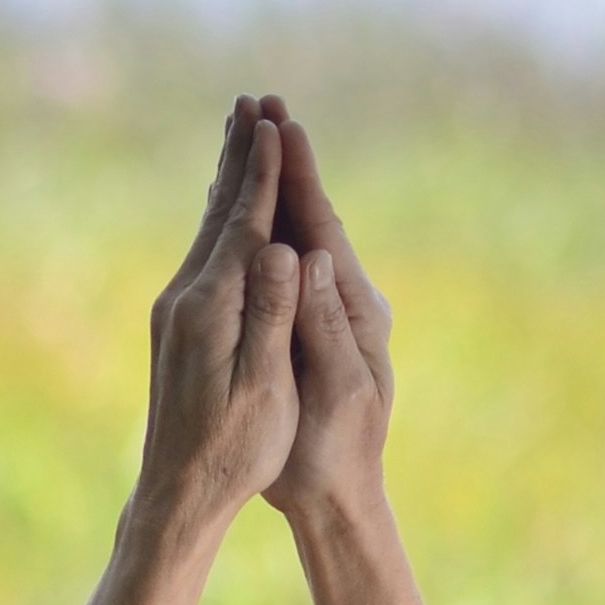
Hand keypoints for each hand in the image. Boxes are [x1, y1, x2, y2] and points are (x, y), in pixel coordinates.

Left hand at [130, 100, 301, 549]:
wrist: (177, 494)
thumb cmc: (233, 453)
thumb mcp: (264, 389)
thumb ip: (272, 315)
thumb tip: (281, 249)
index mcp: (211, 311)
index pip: (244, 226)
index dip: (264, 174)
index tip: (276, 124)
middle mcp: (184, 300)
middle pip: (219, 214)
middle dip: (239, 158)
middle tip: (250, 101)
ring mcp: (174, 313)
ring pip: (207, 231)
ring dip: (227, 180)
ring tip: (238, 134)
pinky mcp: (174, 328)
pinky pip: (203, 256)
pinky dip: (219, 219)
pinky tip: (223, 208)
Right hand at [259, 102, 393, 524]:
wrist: (337, 499)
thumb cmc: (333, 456)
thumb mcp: (335, 392)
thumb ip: (326, 325)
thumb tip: (313, 256)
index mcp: (355, 312)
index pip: (325, 228)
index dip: (302, 176)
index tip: (283, 125)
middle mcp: (346, 303)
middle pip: (315, 218)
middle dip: (290, 164)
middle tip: (264, 105)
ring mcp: (329, 316)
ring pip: (300, 237)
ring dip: (278, 187)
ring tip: (256, 137)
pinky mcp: (310, 332)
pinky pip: (286, 267)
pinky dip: (268, 229)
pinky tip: (250, 209)